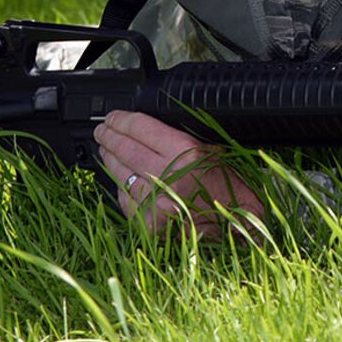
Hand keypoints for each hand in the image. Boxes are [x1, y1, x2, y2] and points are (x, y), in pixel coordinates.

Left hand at [93, 111, 268, 241]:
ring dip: (109, 161)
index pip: (141, 128)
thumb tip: (142, 127)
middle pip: (125, 149)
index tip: (113, 117)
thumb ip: (177, 137)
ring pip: (120, 174)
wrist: (238, 223)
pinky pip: (126, 201)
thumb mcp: (210, 149)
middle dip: (109, 137)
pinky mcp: (151, 224)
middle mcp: (170, 175)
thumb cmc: (227, 187)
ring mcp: (158, 201)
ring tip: (106, 151)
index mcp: (186, 152)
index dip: (121, 120)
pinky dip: (121, 189)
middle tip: (102, 131)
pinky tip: (121, 180)